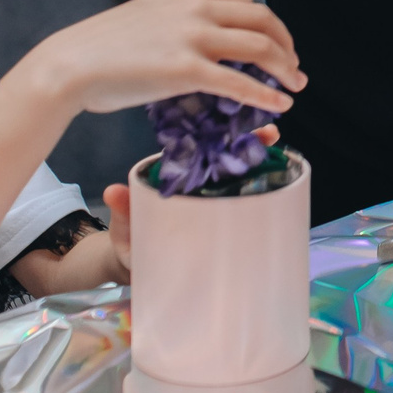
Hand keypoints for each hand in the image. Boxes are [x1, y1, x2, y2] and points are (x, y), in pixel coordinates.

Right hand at [18, 0, 302, 117]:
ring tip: (294, 86)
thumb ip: (179, 22)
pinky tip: (281, 105)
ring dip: (285, 68)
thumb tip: (201, 44)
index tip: (276, 45)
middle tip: (293, 67)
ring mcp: (192, 36)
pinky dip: (267, 93)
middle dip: (285, 44)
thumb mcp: (149, 18)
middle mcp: (196, 7)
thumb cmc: (101, 48)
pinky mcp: (186, 69)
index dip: (268, 25)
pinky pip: (240, 82)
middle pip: (262, 19)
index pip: (244, 2)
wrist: (69, 64)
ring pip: (259, 47)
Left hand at [97, 113, 277, 275]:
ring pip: (241, 176)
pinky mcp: (223, 225)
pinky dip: (262, 193)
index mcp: (176, 176)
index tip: (232, 119)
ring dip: (260, 162)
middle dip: (250, 140)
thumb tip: (112, 192)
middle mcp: (198, 184)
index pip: (201, 147)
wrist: (139, 272)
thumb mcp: (126, 226)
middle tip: (270, 132)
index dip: (219, 131)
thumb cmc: (131, 243)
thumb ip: (124, 210)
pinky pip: (244, 206)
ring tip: (279, 152)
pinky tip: (279, 185)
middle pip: (228, 155)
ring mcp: (213, 203)